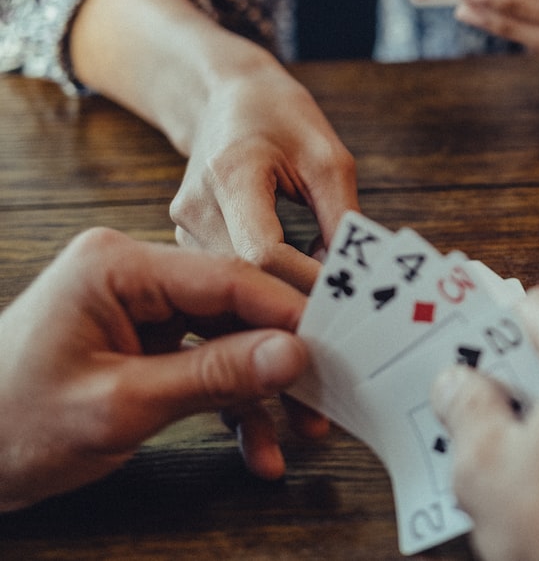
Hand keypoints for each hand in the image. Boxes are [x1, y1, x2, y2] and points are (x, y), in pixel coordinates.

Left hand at [0, 228, 311, 511]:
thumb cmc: (9, 425)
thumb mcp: (120, 405)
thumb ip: (213, 376)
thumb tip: (291, 353)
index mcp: (117, 265)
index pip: (227, 278)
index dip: (288, 311)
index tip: (336, 343)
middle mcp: (133, 275)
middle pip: (236, 306)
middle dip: (282, 356)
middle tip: (330, 385)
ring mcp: (140, 308)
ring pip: (229, 339)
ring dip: (263, 391)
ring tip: (302, 429)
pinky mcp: (146, 341)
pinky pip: (206, 364)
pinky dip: (232, 405)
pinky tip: (261, 443)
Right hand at [170, 60, 358, 291]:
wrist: (226, 97)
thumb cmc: (279, 117)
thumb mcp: (327, 157)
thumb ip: (341, 215)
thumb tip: (355, 271)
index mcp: (231, 175)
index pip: (265, 253)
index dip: (308, 279)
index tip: (347, 293)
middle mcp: (196, 206)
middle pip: (249, 274)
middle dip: (300, 292)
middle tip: (346, 304)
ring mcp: (185, 226)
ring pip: (238, 281)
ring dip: (284, 290)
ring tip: (326, 291)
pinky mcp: (188, 238)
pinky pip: (230, 273)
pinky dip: (267, 280)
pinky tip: (298, 276)